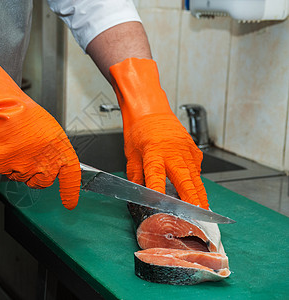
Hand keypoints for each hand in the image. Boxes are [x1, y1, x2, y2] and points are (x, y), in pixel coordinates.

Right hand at [0, 40, 79, 209]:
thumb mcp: (53, 132)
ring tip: (18, 147)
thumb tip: (55, 163)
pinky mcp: (7, 168)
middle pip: (43, 182)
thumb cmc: (29, 116)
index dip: (70, 193)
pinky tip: (8, 148)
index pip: (71, 178)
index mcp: (61, 152)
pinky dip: (6, 164)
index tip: (69, 203)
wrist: (7, 109)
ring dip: (21, 168)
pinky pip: (7, 173)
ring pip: (24, 178)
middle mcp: (46, 164)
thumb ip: (56, 151)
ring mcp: (26, 168)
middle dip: (38, 176)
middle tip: (31, 158)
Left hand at [110, 58, 207, 208]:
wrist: (151, 112)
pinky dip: (197, 181)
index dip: (158, 191)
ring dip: (199, 193)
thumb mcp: (131, 155)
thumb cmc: (140, 132)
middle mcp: (172, 152)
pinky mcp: (193, 150)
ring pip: (195, 176)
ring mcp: (186, 150)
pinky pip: (197, 169)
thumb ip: (136, 176)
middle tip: (198, 213)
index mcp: (153, 153)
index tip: (161, 204)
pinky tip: (196, 191)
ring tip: (203, 209)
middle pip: (185, 179)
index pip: (155, 176)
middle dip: (192, 197)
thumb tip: (139, 195)